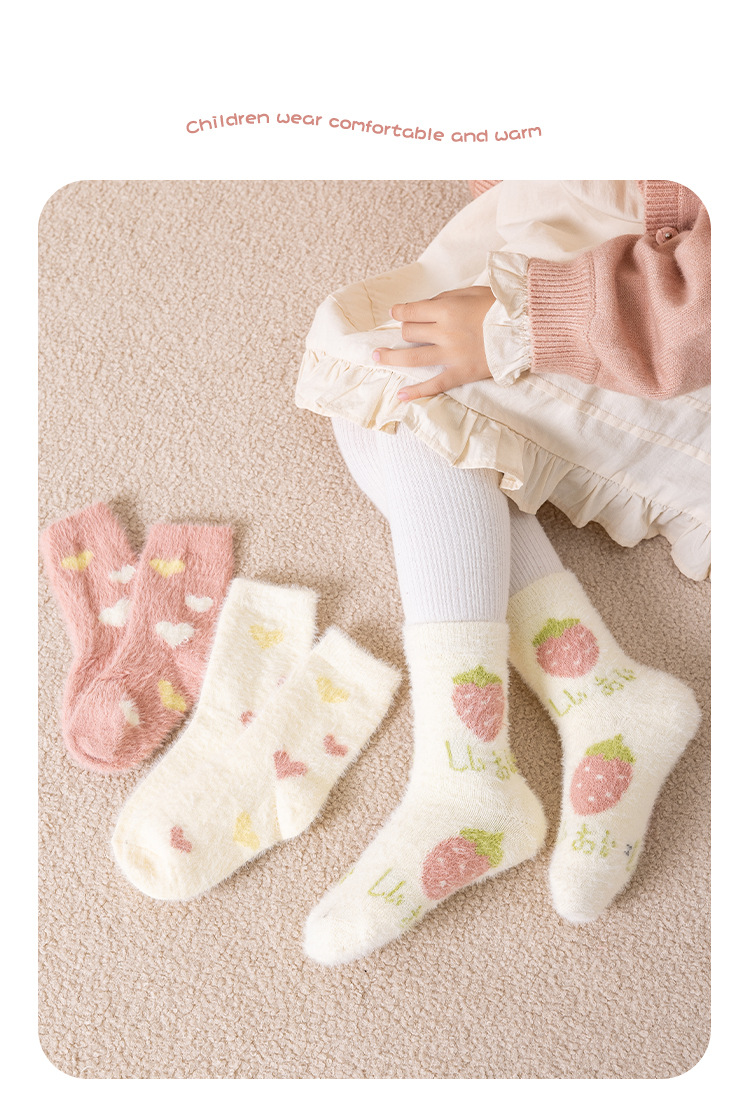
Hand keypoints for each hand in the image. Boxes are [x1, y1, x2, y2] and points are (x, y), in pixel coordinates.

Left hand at [372, 286, 495, 401]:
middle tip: (406, 332)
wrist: (527, 327)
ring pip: (412, 356)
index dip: (400, 311)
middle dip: (405, 330)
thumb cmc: (501, 306)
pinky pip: (434, 384)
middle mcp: (443, 332)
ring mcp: (450, 354)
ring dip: (391, 356)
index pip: (410, 310)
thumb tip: (425, 306)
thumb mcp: (471, 291)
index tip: (396, 312)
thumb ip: (446, 299)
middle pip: (410, 332)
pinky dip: (416, 391)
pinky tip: (401, 396)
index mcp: (445, 309)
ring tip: (376, 356)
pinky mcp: (460, 373)